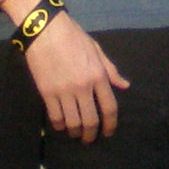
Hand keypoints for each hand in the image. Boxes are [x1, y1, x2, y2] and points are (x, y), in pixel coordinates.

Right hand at [22, 9, 126, 140]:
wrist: (44, 29)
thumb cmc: (73, 36)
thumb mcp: (96, 50)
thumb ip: (110, 70)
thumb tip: (124, 86)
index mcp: (98, 75)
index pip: (109, 107)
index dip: (110, 124)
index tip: (108, 132)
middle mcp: (83, 87)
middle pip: (91, 120)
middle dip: (91, 134)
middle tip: (90, 139)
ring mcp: (64, 91)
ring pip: (73, 122)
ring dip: (75, 132)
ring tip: (76, 134)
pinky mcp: (47, 92)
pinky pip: (55, 117)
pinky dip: (60, 125)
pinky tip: (62, 126)